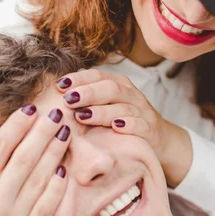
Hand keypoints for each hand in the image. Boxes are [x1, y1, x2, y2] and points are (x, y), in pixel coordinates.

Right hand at [0, 107, 70, 215]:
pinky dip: (57, 186)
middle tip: (57, 113)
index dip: (18, 125)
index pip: (0, 147)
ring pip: (39, 179)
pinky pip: (47, 207)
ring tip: (64, 133)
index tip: (31, 107)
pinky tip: (64, 167)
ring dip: (55, 153)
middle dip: (42, 132)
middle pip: (24, 159)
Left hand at [57, 69, 193, 186]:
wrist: (159, 139)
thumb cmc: (124, 123)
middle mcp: (131, 95)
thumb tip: (55, 95)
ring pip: (122, 108)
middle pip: (110, 88)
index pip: (97, 76)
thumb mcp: (106, 106)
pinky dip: (129, 125)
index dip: (78, 79)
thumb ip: (87, 100)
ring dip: (102, 111)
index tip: (59, 85)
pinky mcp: (150, 130)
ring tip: (84, 116)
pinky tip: (116, 127)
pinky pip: (140, 125)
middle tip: (69, 100)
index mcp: (118, 85)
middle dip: (88, 93)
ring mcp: (142, 112)